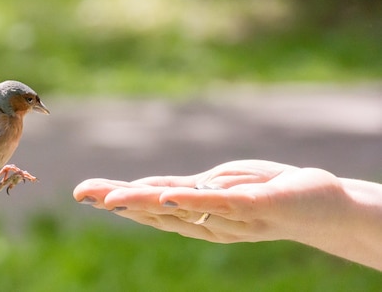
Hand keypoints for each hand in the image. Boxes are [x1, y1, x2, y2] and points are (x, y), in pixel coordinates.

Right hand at [73, 160, 344, 243]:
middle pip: (155, 208)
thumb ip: (193, 189)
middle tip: (83, 194)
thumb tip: (163, 190)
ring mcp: (229, 213)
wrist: (321, 205)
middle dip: (117, 200)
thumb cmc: (268, 191)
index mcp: (195, 210)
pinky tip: (169, 196)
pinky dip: (193, 200)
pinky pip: (220, 204)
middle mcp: (206, 218)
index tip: (84, 193)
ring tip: (111, 198)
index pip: (149, 204)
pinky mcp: (255, 203)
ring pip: (179, 207)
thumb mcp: (222, 186)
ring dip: (144, 201)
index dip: (115, 199)